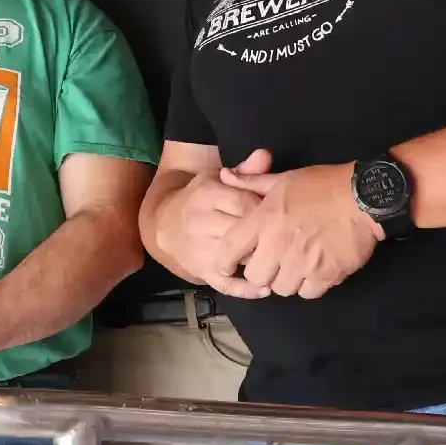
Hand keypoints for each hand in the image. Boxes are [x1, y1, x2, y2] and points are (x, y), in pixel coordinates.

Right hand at [151, 149, 271, 282]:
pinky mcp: (201, 271)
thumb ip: (245, 171)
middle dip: (266, 235)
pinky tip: (266, 288)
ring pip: (240, 257)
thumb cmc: (200, 199)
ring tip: (279, 257)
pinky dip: (248, 289)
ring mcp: (200, 249)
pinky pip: (228, 284)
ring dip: (261, 259)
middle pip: (245, 231)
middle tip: (282, 235)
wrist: (164, 224)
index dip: (266, 209)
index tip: (277, 212)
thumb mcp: (218, 179)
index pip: (246, 203)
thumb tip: (265, 155)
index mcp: (207, 194)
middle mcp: (201, 221)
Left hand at [212, 162, 383, 300]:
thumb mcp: (283, 178)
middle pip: (256, 276)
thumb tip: (225, 176)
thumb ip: (252, 182)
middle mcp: (279, 245)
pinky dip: (308, 285)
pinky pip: (307, 293)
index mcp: (264, 220)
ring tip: (294, 266)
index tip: (227, 265)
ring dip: (285, 280)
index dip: (224, 261)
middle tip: (271, 263)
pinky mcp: (326, 276)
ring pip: (281, 288)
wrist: (364, 199)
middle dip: (261, 272)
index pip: (230, 249)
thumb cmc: (322, 185)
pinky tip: (313, 271)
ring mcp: (303, 263)